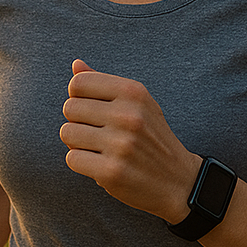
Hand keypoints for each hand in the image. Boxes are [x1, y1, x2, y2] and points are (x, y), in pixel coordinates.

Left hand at [60, 59, 199, 222]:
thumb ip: (105, 83)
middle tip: (97, 132)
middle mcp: (128, 116)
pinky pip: (72, 159)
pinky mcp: (111, 172)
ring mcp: (120, 145)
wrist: (179, 181)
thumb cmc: (152, 138)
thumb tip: (76, 65)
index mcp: (134, 93)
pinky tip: (100, 164)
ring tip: (98, 148)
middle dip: (77, 121)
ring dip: (77, 143)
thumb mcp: (138, 104)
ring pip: (67, 133)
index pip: (79, 83)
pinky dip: (81, 162)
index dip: (79, 97)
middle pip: (70, 108)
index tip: (92, 110)